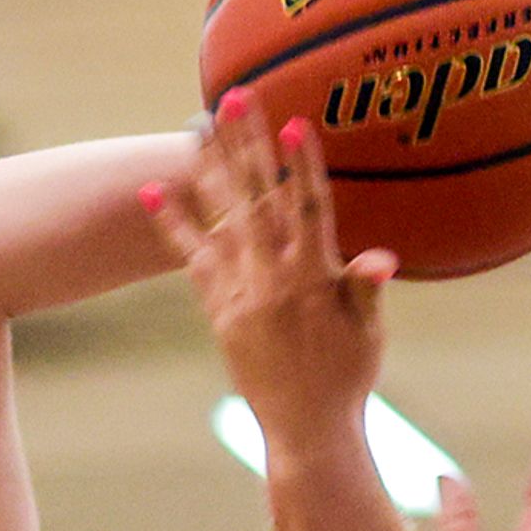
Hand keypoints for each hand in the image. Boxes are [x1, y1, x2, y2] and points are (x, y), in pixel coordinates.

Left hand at [146, 99, 393, 442]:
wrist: (305, 432)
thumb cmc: (347, 381)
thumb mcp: (368, 334)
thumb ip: (365, 289)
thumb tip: (379, 257)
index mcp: (318, 279)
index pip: (311, 209)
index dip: (303, 166)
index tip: (295, 123)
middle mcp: (276, 280)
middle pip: (260, 198)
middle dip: (248, 145)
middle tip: (236, 98)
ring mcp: (243, 294)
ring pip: (223, 219)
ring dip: (209, 169)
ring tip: (195, 125)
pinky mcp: (219, 311)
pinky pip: (192, 259)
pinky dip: (173, 225)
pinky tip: (151, 191)